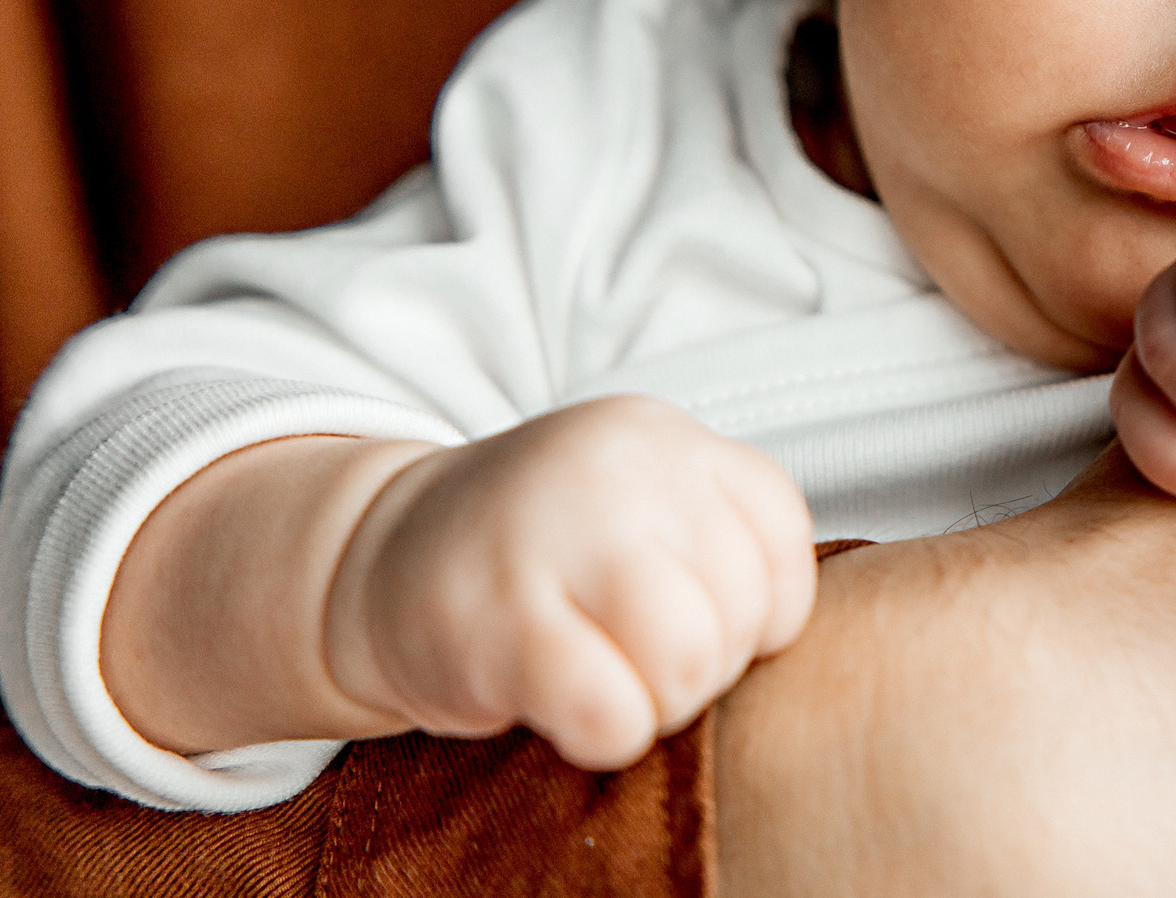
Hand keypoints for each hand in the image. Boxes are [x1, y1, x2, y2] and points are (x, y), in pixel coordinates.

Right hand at [324, 395, 814, 769]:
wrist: (380, 561)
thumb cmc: (542, 555)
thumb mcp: (643, 508)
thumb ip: (723, 539)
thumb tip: (795, 639)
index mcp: (670, 440)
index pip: (782, 540)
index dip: (756, 611)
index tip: (694, 617)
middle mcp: (622, 468)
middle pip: (740, 611)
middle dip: (703, 667)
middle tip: (635, 659)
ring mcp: (556, 533)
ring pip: (688, 658)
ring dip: (658, 704)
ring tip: (606, 681)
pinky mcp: (499, 617)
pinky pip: (611, 711)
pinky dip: (603, 735)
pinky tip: (560, 706)